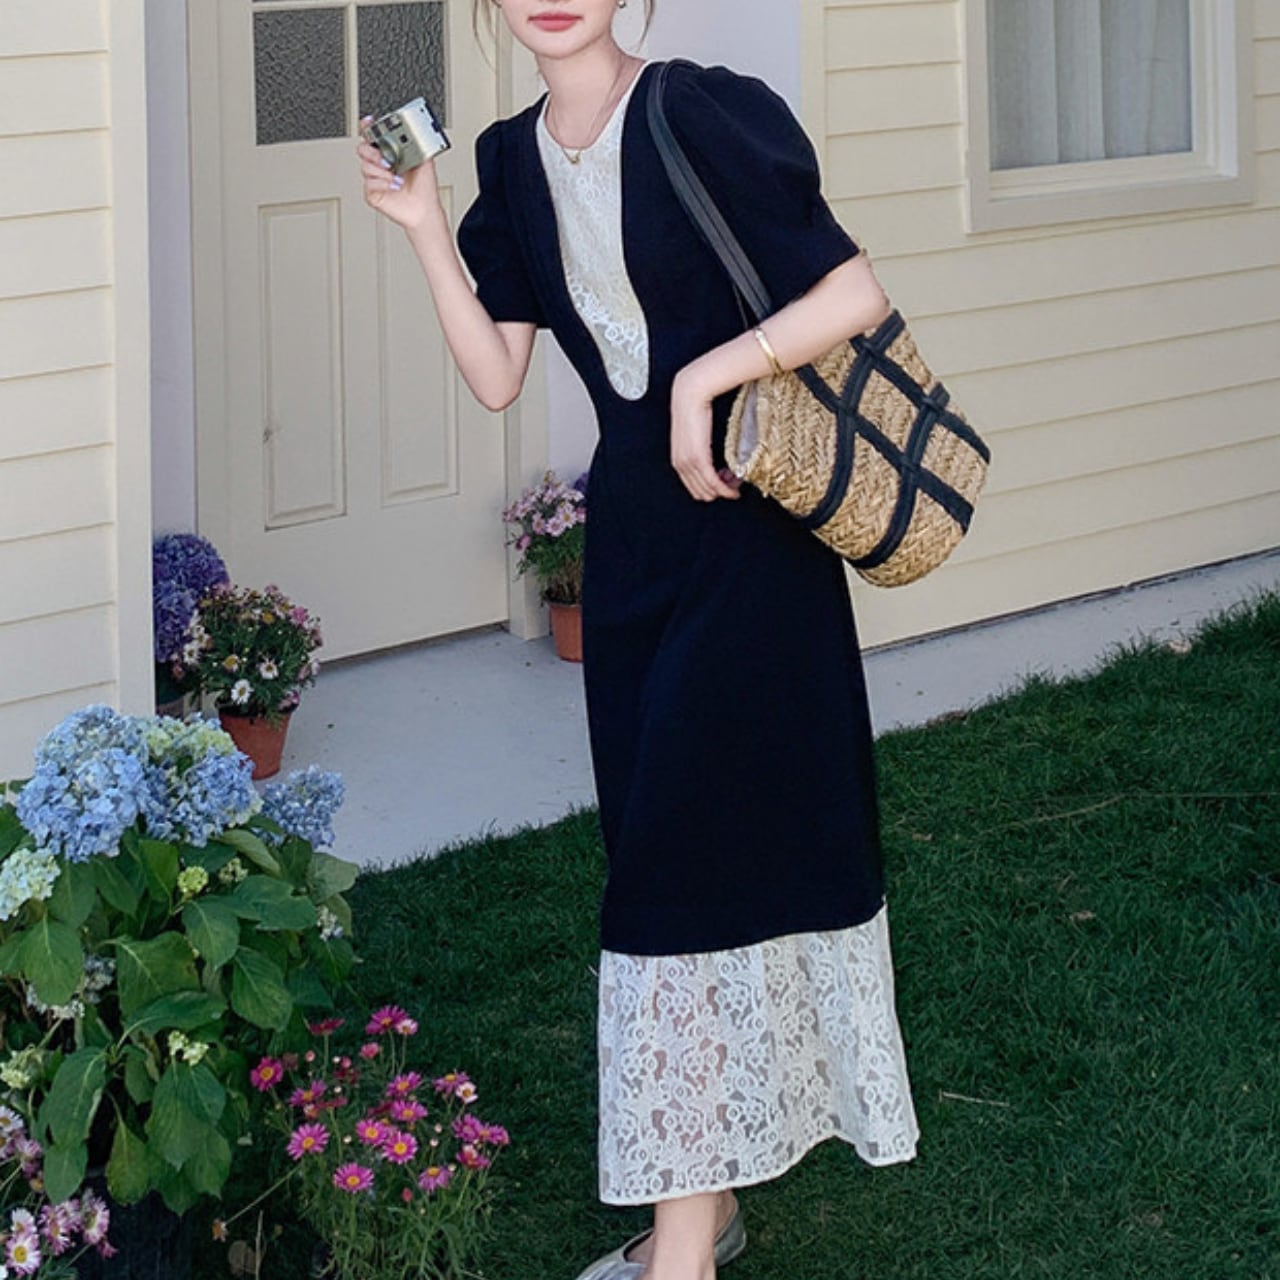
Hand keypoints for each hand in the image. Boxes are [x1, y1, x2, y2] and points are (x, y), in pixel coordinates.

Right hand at [356, 121, 440, 230]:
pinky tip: (393, 187)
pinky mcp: (372, 192)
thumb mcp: (426, 160)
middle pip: (363, 148)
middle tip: (388, 160)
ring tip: (398, 179)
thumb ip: (418, 143)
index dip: (367, 127)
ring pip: (365, 166)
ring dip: (383, 172)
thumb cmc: (425, 188)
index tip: (369, 122)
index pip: (373, 135)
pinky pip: (368, 183)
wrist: (424, 210)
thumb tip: (413, 131)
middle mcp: (380, 163)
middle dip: (373, 152)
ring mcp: (375, 177)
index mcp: (390, 152)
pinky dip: (382, 184)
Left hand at [670, 369, 740, 502]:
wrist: (690, 396)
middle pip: (701, 492)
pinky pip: (713, 482)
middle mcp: (681, 465)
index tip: (725, 488)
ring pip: (708, 490)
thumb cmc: (693, 410)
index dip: (710, 491)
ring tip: (736, 487)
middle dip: (718, 492)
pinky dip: (724, 490)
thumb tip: (713, 457)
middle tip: (734, 487)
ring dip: (724, 491)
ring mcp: (688, 463)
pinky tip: (733, 491)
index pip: (693, 487)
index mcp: (678, 460)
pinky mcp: (698, 458)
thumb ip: (700, 448)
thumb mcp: (695, 435)